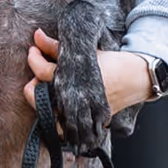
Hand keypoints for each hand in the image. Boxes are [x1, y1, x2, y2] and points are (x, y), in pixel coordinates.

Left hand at [23, 29, 153, 118]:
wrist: (135, 77)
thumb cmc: (110, 62)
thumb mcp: (84, 51)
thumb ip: (57, 46)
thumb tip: (37, 35)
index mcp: (74, 77)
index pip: (43, 71)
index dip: (33, 59)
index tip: (33, 50)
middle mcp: (77, 97)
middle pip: (43, 100)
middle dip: (32, 90)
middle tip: (33, 81)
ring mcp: (83, 113)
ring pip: (54, 123)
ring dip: (44, 111)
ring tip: (41, 98)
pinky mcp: (90, 123)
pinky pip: (69, 132)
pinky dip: (60, 126)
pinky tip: (56, 114)